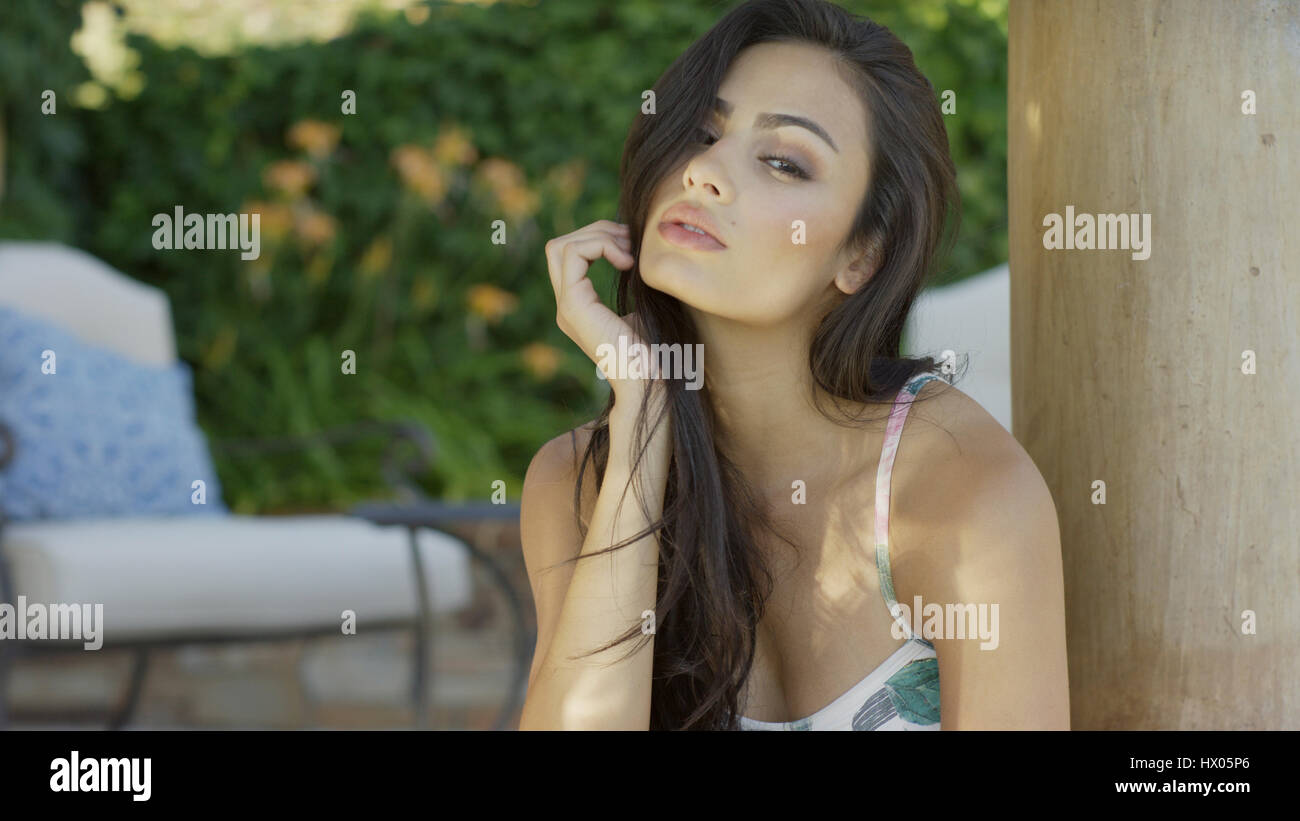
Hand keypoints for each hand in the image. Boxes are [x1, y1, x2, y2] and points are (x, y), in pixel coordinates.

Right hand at [544, 220, 661, 417]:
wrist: (650, 381)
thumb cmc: (654, 350)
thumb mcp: (641, 307)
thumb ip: (632, 284)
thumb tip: (641, 256)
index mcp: (579, 305)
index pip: (569, 255)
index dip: (598, 238)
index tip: (632, 248)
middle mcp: (566, 305)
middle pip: (558, 246)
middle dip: (596, 232)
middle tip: (630, 242)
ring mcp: (566, 306)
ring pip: (560, 246)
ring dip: (598, 237)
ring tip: (629, 254)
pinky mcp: (573, 306)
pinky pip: (574, 254)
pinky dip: (602, 247)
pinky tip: (627, 264)